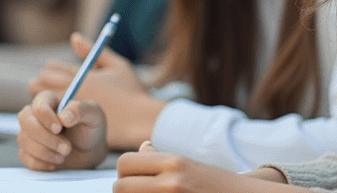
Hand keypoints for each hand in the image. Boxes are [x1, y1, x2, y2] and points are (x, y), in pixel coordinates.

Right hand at [17, 89, 108, 170]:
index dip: (45, 116)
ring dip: (45, 151)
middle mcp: (35, 115)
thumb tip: (63, 117)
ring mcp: (29, 133)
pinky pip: (24, 156)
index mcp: (50, 101)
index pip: (38, 104)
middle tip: (66, 148)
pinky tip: (55, 163)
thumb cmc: (90, 128)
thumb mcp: (94, 115)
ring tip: (65, 155)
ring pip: (23, 140)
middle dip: (45, 137)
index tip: (59, 128)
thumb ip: (81, 110)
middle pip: (25, 120)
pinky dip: (40, 162)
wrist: (88, 151)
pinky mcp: (27, 150)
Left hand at [29, 32, 164, 149]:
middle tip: (52, 89)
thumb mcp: (117, 66)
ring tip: (54, 104)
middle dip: (42, 85)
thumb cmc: (132, 92)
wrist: (140, 122)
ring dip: (43, 102)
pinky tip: (60, 119)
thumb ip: (93, 51)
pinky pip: (48, 121)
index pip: (50, 68)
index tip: (58, 74)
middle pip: (38, 84)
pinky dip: (49, 118)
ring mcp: (70, 112)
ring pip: (40, 103)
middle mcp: (72, 93)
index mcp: (81, 76)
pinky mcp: (71, 129)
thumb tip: (74, 37)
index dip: (51, 70)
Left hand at [115, 149, 262, 192]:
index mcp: (175, 163)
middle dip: (126, 189)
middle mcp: (171, 183)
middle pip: (119, 186)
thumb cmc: (216, 185)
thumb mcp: (191, 165)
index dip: (126, 172)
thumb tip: (141, 149)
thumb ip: (161, 157)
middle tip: (142, 191)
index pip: (124, 162)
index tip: (135, 179)